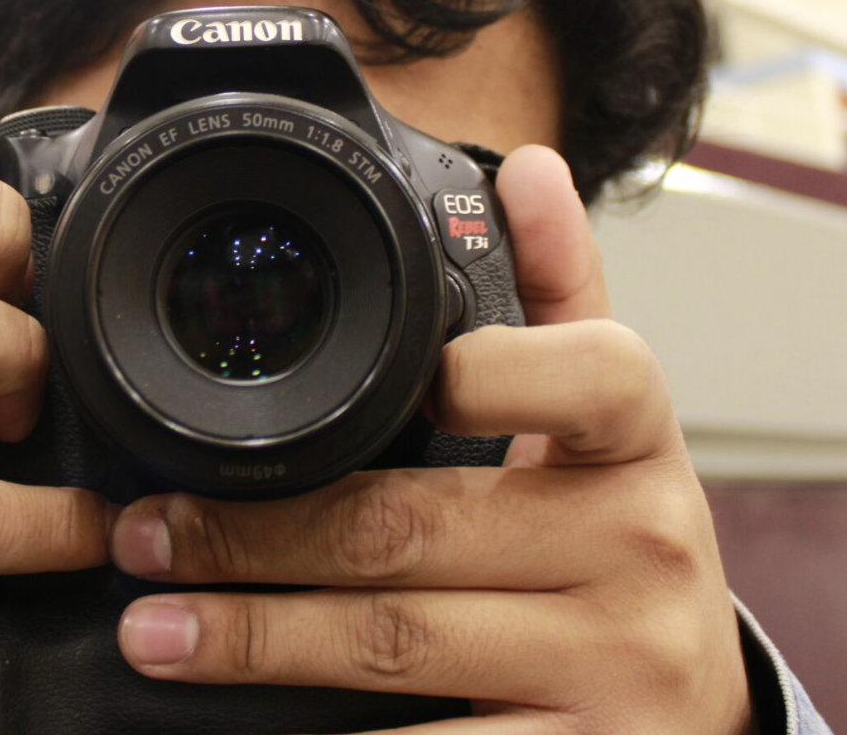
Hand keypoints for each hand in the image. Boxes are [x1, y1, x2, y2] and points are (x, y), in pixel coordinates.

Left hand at [108, 145, 751, 733]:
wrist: (699, 718)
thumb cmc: (621, 545)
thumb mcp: (610, 426)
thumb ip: (559, 297)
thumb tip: (525, 168)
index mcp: (641, 441)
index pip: (581, 370)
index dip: (476, 368)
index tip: (360, 381)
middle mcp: (642, 548)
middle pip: (418, 523)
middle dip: (259, 532)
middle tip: (147, 532)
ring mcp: (615, 667)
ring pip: (396, 640)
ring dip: (254, 633)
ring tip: (154, 627)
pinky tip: (238, 728)